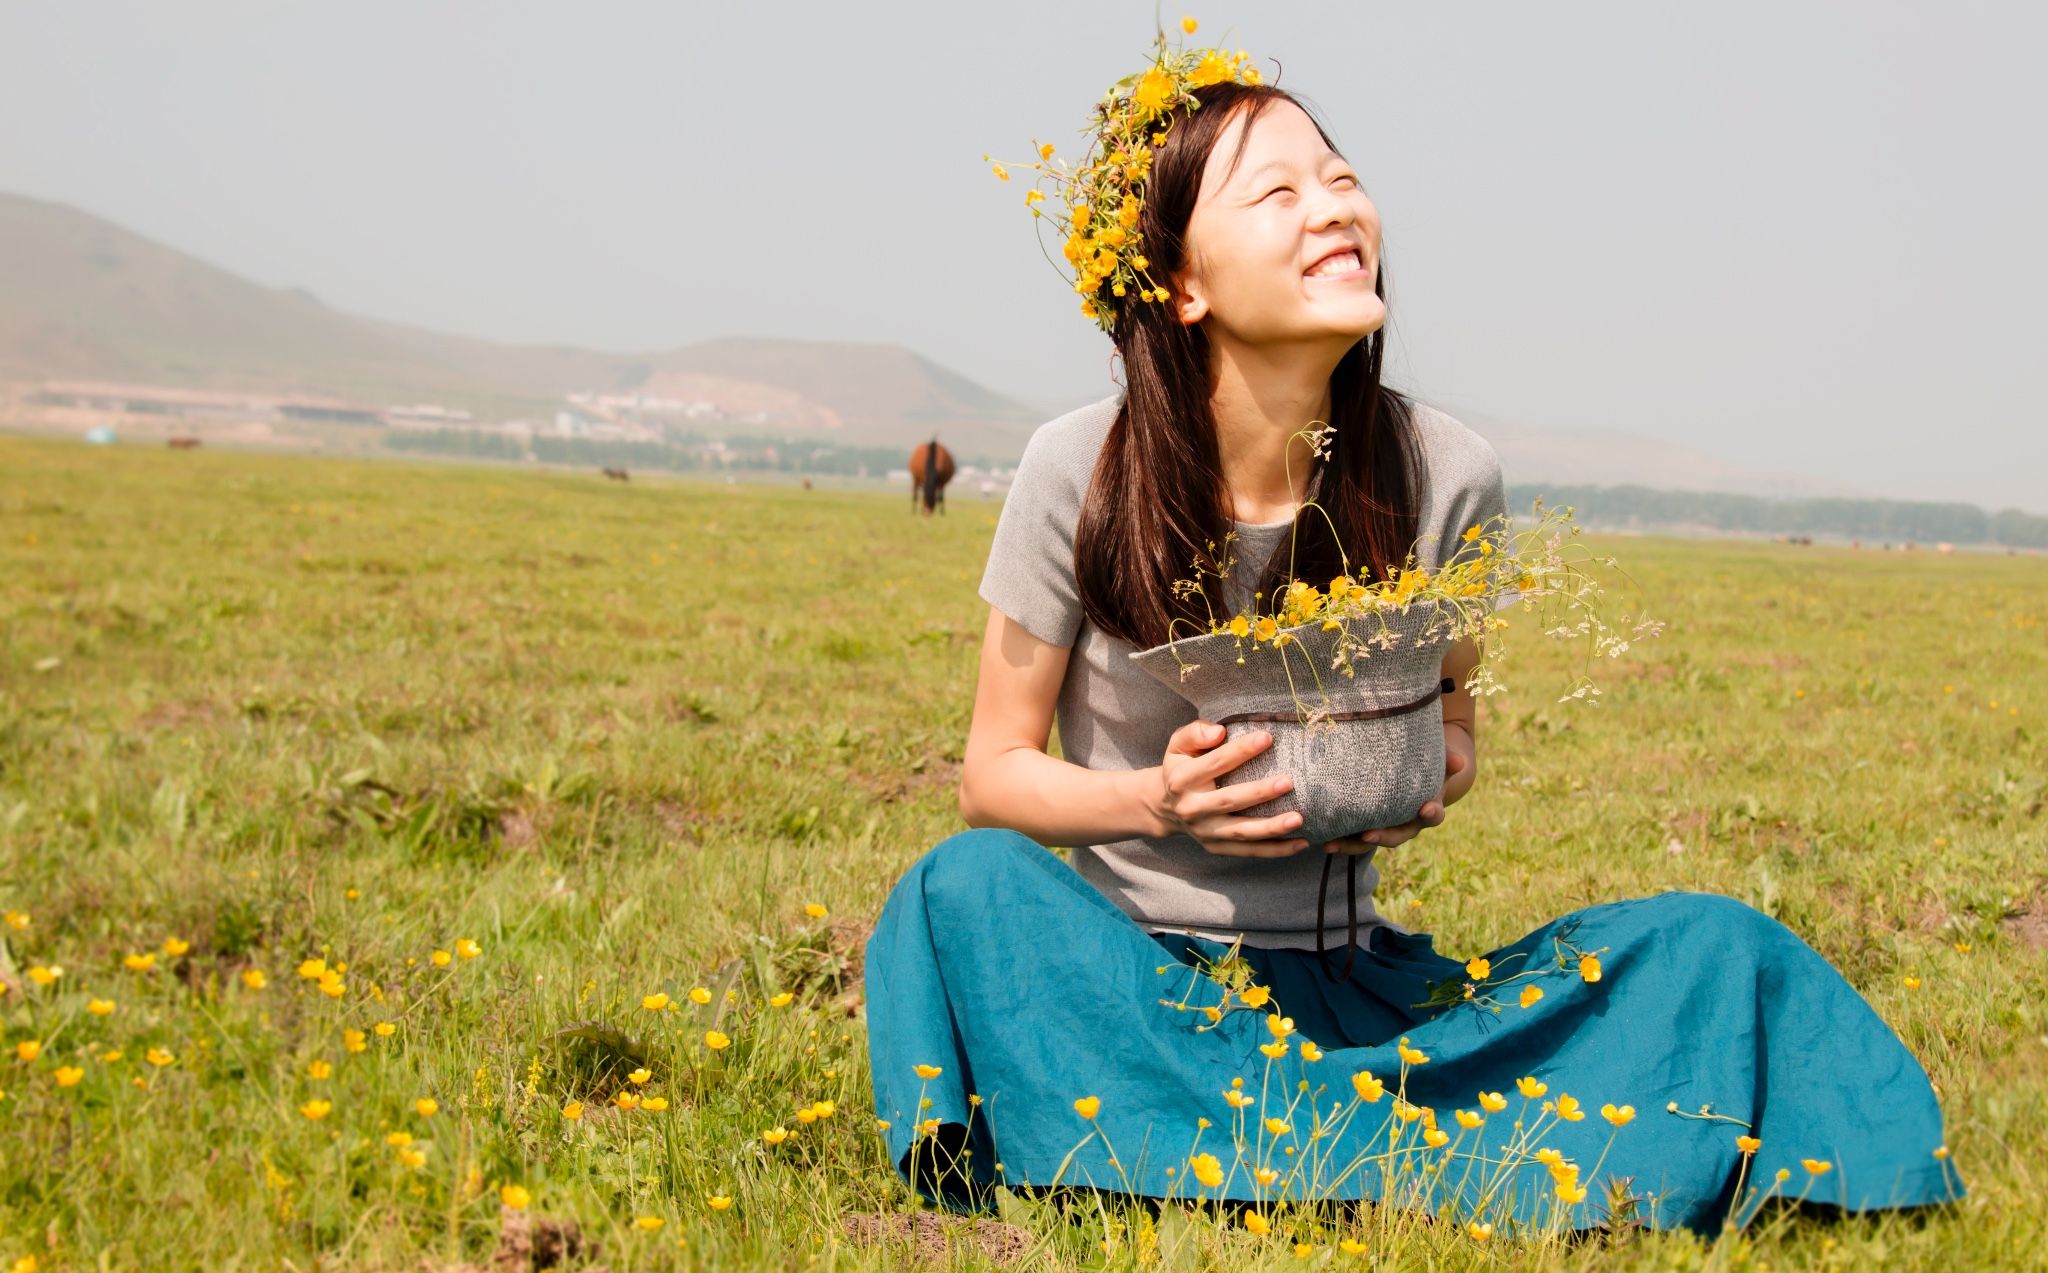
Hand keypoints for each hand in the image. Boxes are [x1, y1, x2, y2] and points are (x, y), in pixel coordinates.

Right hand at [1148, 719, 1310, 858]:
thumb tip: (1219, 732)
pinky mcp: (1216, 847)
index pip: (1215, 763)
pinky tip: (1300, 843)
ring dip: (1271, 827)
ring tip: (1299, 819)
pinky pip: (1249, 851)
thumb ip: (1194, 733)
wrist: (1165, 807)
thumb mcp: (1178, 746)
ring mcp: (1205, 831)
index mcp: (1182, 780)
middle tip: (1288, 782)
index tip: (1267, 738)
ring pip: (1242, 831)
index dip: (1241, 751)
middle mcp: (1191, 808)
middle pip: (1229, 800)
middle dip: (1259, 792)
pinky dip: (1276, 850)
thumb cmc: (1181, 767)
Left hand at [1324, 727, 1473, 855]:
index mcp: (1426, 809)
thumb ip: (1445, 759)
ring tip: (1329, 844)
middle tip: (1367, 835)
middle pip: (1396, 837)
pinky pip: (1350, 837)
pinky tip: (1316, 837)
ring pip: (1368, 842)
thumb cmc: (1424, 764)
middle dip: (1381, 837)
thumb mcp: (1435, 759)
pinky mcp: (1363, 827)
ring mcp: (1384, 828)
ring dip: (1350, 845)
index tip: (1426, 808)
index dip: (1431, 813)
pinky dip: (1336, 838)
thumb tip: (1460, 760)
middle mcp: (1406, 824)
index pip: (1433, 815)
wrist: (1411, 775)